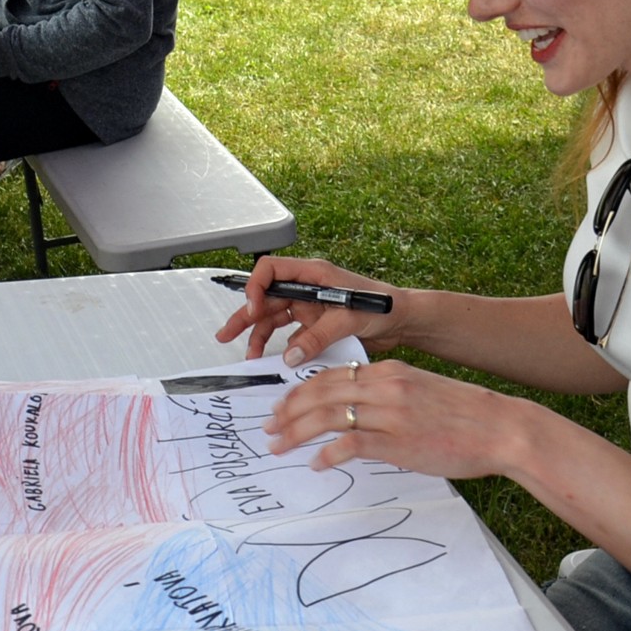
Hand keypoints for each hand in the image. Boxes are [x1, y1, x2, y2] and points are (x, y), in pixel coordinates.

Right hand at [212, 255, 403, 363]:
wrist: (404, 321)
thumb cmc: (384, 306)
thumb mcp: (349, 319)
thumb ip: (317, 336)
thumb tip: (290, 355)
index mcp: (312, 274)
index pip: (270, 270)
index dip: (256, 288)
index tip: (253, 309)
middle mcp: (307, 288)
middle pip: (266, 298)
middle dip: (245, 315)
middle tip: (226, 334)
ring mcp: (309, 307)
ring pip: (274, 319)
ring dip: (259, 335)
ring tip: (248, 354)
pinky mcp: (315, 325)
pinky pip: (290, 335)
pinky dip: (280, 347)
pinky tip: (276, 360)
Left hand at [260, 355, 530, 479]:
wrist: (501, 428)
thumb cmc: (463, 414)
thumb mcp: (419, 390)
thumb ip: (386, 394)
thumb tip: (355, 411)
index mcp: (388, 371)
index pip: (329, 376)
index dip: (298, 392)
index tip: (281, 407)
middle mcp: (384, 386)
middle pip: (319, 393)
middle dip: (287, 412)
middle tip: (269, 428)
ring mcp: (390, 414)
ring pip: (327, 416)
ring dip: (296, 432)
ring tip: (279, 446)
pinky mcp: (399, 442)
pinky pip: (351, 444)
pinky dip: (328, 454)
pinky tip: (317, 464)